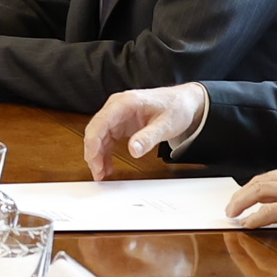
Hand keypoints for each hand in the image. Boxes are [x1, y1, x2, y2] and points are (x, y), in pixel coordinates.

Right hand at [84, 84, 208, 178]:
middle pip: (95, 130)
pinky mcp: (121, 124)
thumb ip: (149, 137)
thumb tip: (133, 150)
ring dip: (98, 155)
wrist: (184, 102)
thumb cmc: (176, 107)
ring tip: (102, 174)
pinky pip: (107, 139)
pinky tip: (108, 166)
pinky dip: (105, 153)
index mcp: (124, 103)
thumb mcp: (166, 124)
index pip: (100, 123)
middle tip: (98, 173)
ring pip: (99, 136)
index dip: (93, 144)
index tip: (95, 162)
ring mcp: (117, 115)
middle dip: (93, 153)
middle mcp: (116, 107)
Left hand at [227, 162, 276, 239]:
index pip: (269, 176)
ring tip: (233, 214)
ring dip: (242, 204)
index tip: (241, 198)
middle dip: (240, 195)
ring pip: (260, 192)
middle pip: (259, 182)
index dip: (251, 188)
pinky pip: (271, 211)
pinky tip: (247, 223)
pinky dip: (256, 217)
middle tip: (230, 208)